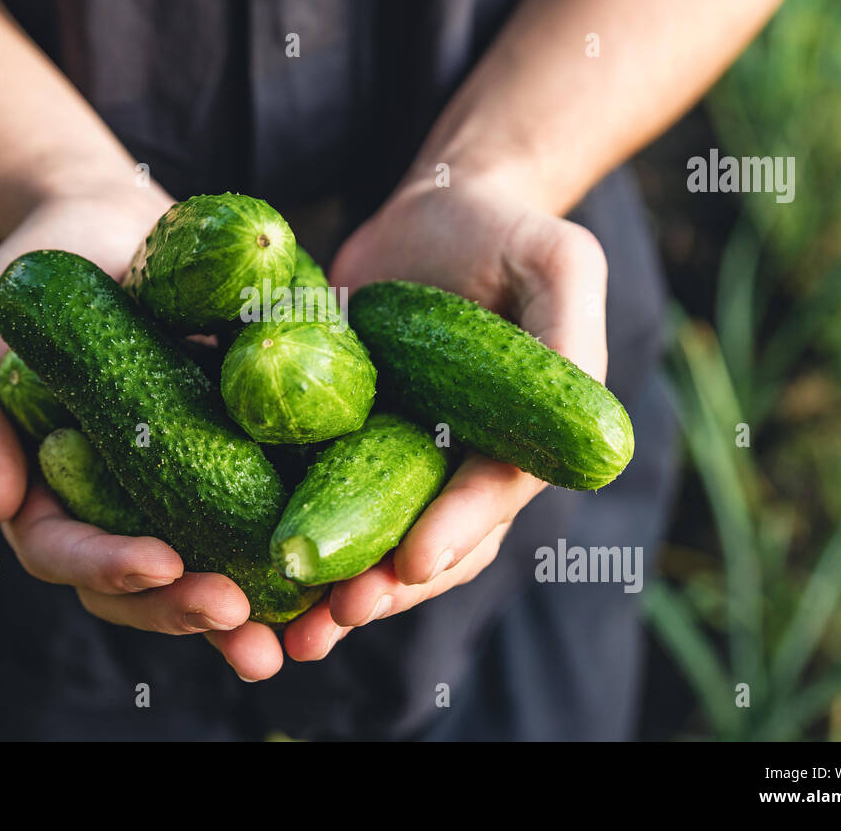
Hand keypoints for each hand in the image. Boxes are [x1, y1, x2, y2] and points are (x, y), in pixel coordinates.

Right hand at [0, 189, 287, 677]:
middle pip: (142, 583)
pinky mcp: (233, 453)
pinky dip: (292, 544)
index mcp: (48, 488)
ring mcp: (176, 482)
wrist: (112, 219)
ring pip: (206, 566)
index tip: (163, 563)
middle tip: (237, 617)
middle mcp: (114, 501)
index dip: (109, 567)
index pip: (65, 551)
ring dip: (247, 609)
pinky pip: (262, 510)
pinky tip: (333, 572)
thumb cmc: (36, 272)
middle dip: (185, 609)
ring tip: (294, 633)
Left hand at [273, 178, 609, 662]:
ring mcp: (399, 459)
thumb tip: (591, 421)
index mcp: (521, 441)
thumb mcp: (556, 260)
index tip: (411, 563)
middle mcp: (460, 466)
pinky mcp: (343, 440)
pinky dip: (295, 534)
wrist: (433, 215)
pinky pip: (319, 497)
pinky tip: (249, 568)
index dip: (457, 531)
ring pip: (372, 538)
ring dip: (338, 584)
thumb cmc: (504, 232)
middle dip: (388, 585)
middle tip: (337, 615)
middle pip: (431, 542)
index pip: (493, 495)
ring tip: (294, 626)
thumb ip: (571, 329)